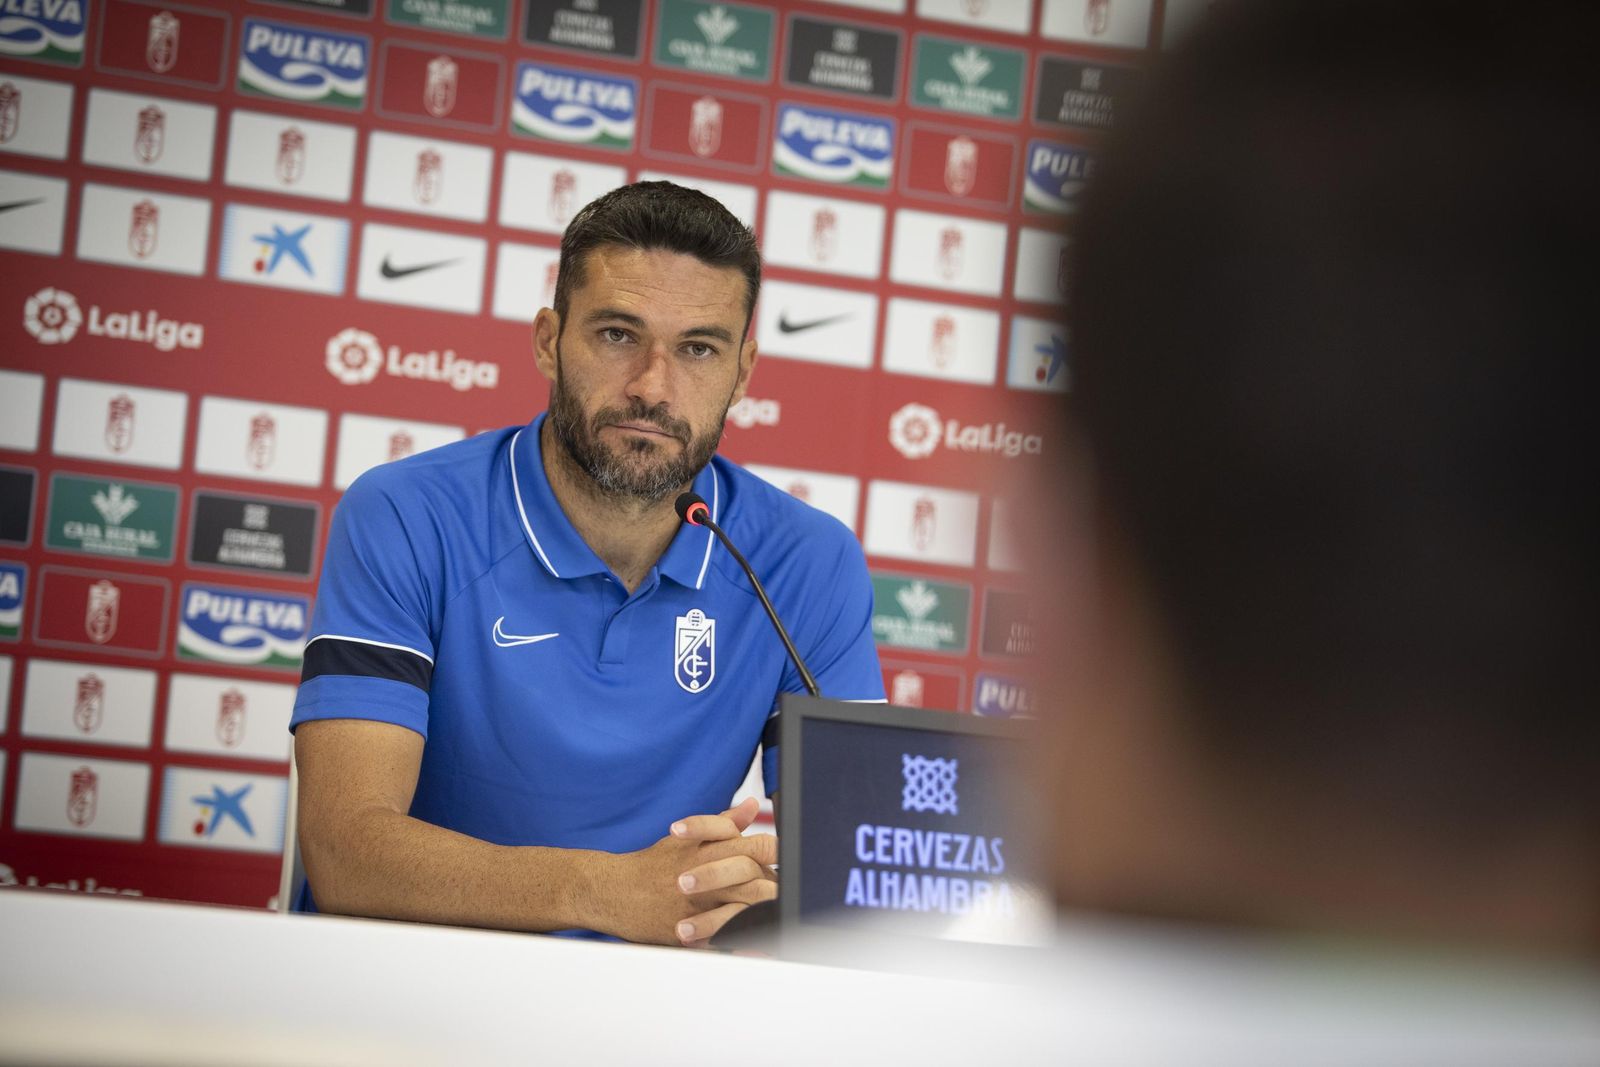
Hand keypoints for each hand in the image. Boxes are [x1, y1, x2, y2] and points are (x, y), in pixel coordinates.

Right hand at [601, 797, 777, 946]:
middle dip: (775, 886)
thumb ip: (723, 824)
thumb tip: (751, 805)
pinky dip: (738, 942)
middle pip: (754, 877)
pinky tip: (753, 943)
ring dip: (762, 913)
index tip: (787, 861)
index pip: (757, 845)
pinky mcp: (685, 931)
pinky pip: (719, 939)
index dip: (778, 852)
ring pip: (741, 909)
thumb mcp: (687, 838)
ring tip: (775, 918)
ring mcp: (695, 905)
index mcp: (708, 849)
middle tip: (786, 894)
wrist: (612, 890)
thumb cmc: (653, 865)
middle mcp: (704, 874)